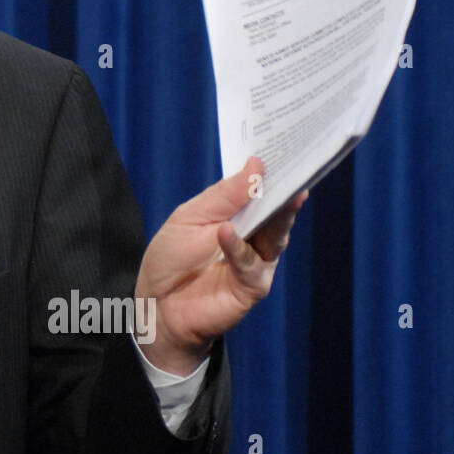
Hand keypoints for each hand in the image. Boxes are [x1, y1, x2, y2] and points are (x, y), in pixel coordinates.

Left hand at [134, 156, 307, 374]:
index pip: (260, 189)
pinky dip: (238, 247)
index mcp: (237, 215)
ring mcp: (257, 261)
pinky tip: (226, 232)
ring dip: (275, 214)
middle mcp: (254, 236)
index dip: (272, 170)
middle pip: (276, 209)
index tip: (283, 147)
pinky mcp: (253, 285)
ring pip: (276, 234)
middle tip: (296, 166)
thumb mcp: (190, 217)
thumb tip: (256, 165)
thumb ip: (223, 196)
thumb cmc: (171, 260)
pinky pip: (250, 263)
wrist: (157, 306)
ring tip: (275, 193)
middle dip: (285, 188)